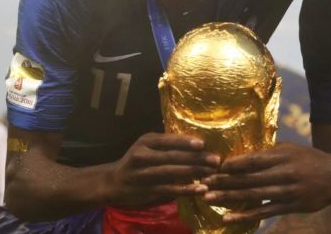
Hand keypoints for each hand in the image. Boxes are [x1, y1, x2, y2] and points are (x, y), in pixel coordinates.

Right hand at [102, 132, 219, 206]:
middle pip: (173, 156)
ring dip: (195, 173)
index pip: (168, 140)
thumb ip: (167, 144)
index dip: (185, 142)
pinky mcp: (147, 190)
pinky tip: (200, 189)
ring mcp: (143, 174)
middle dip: (197, 158)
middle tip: (216, 160)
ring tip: (212, 174)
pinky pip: (170, 190)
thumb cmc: (137, 161)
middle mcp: (143, 156)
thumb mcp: (147, 147)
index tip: (203, 144)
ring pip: (172, 173)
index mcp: (146, 141)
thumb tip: (200, 142)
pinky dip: (186, 190)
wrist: (113, 182)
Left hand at [201, 143, 330, 223]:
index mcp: (283, 155)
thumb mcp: (291, 149)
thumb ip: (269, 152)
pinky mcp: (290, 206)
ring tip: (208, 197)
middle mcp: (284, 172)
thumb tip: (243, 154)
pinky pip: (263, 211)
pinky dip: (244, 215)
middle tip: (202, 182)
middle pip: (248, 178)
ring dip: (228, 197)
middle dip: (223, 180)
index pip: (252, 159)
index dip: (232, 164)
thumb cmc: (311, 160)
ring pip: (252, 195)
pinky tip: (227, 217)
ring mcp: (287, 191)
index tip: (213, 166)